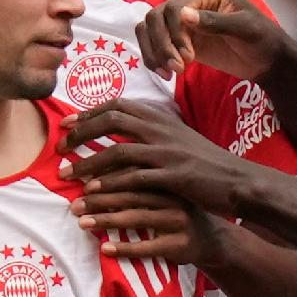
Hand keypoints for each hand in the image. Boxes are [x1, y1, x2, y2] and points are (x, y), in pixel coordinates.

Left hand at [59, 99, 247, 217]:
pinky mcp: (174, 176)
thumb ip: (153, 131)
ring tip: (65, 175)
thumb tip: (126, 126)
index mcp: (162, 118)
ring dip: (88, 162)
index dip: (88, 112)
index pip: (118, 105)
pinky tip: (92, 191)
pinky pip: (135, 178)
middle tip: (58, 147)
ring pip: (119, 151)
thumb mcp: (179, 138)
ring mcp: (168, 153)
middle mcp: (162, 130)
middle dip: (81, 132)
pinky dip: (110, 183)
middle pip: (112, 120)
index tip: (66, 124)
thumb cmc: (206, 163)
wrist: (238, 181)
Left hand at [71, 189, 224, 265]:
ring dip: (106, 220)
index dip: (107, 178)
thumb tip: (95, 171)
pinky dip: (124, 248)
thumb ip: (141, 179)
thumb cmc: (180, 212)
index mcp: (170, 180)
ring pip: (136, 218)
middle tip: (74, 205)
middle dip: (99, 200)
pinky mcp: (180, 245)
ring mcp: (178, 222)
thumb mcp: (167, 190)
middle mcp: (174, 198)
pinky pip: (147, 247)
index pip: (133, 174)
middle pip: (131, 195)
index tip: (82, 182)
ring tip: (82, 223)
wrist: (216, 240)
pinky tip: (105, 248)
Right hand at [135, 0, 287, 82]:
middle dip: (161, 44)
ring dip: (153, 52)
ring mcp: (183, 23)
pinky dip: (153, 59)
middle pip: (155, 17)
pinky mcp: (180, 41)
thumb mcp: (245, 29)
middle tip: (177, 68)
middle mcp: (190, 4)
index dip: (175, 33)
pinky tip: (166, 74)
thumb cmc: (263, 39)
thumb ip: (216, 22)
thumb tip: (183, 15)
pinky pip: (154, 45)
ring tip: (169, 73)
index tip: (188, 57)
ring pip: (148, 30)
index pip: (174, 8)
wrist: (267, 60)